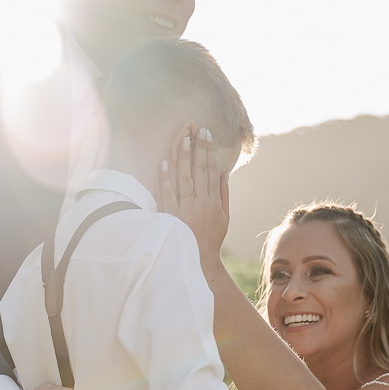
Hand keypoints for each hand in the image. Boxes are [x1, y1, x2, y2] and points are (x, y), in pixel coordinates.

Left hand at [158, 122, 229, 255]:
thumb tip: (224, 171)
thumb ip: (224, 193)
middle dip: (198, 148)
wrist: (198, 260)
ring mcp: (185, 209)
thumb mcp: (224, 217)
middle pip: (199, 170)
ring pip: (184, 178)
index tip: (207, 135)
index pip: (211, 171)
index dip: (209, 152)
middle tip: (196, 129)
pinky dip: (165, 178)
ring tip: (183, 138)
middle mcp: (200, 203)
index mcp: (213, 202)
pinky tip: (164, 162)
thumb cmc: (211, 238)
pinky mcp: (171, 216)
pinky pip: (167, 194)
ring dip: (183, 157)